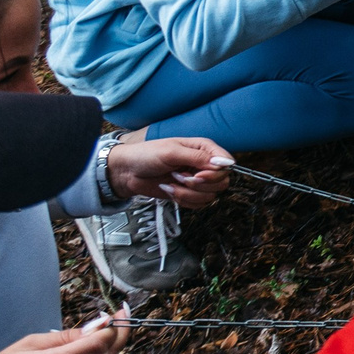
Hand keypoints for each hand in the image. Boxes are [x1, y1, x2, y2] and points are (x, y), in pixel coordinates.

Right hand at [0, 311, 129, 353]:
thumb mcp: (26, 346)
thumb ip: (63, 337)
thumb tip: (95, 327)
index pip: (93, 347)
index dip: (110, 330)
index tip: (116, 313)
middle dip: (118, 335)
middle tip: (122, 315)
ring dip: (111, 347)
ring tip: (110, 327)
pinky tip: (97, 347)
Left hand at [105, 138, 235, 208]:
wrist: (127, 172)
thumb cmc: (146, 155)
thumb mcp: (172, 152)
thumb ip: (199, 157)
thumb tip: (224, 163)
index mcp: (204, 149)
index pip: (226, 164)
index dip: (216, 173)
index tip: (198, 175)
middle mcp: (203, 165)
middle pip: (222, 182)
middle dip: (200, 185)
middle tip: (181, 178)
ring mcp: (196, 180)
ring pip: (210, 196)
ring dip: (188, 193)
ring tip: (172, 183)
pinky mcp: (188, 193)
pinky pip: (198, 204)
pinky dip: (183, 200)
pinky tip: (170, 190)